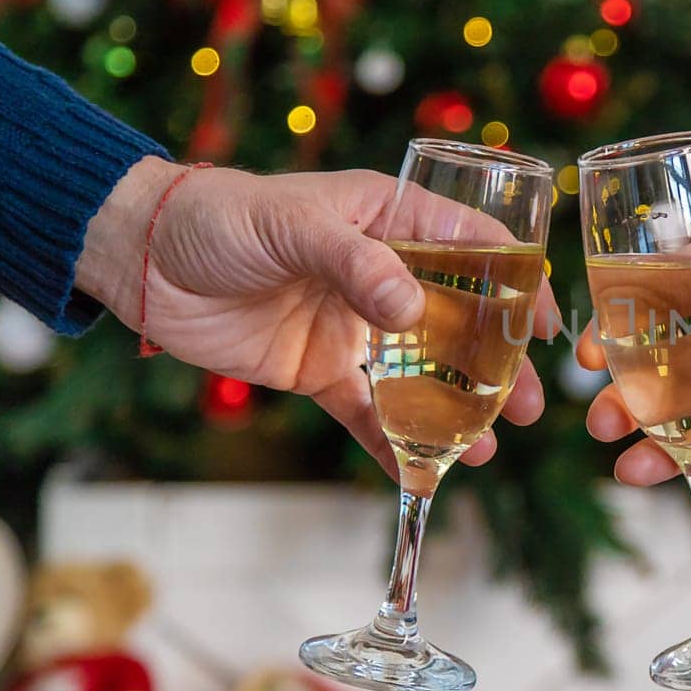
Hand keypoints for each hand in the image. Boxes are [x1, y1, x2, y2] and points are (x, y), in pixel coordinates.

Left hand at [76, 158, 558, 475]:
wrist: (143, 261)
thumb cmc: (220, 217)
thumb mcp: (293, 225)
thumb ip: (356, 264)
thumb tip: (414, 312)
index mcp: (391, 221)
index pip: (475, 246)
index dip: (519, 281)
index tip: (547, 323)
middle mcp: (384, 274)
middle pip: (462, 321)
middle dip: (498, 364)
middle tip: (526, 404)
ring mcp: (356, 327)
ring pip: (423, 372)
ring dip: (457, 410)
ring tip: (488, 446)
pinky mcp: (322, 371)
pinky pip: (368, 411)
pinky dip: (394, 443)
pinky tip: (423, 472)